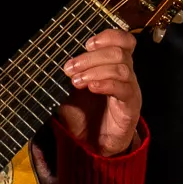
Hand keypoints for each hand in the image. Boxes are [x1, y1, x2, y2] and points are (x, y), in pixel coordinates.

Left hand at [55, 28, 142, 154]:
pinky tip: (91, 88)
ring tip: (76, 82)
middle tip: (69, 69)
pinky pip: (124, 89)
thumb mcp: (69, 91)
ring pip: (122, 68)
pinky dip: (105, 84)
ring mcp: (130, 90)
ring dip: (95, 71)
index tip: (86, 45)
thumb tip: (51, 62)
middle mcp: (126, 75)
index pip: (124, 41)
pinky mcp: (131, 107)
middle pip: (119, 52)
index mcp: (114, 66)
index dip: (109, 37)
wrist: (93, 146)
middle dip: (91, 57)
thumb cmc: (85, 116)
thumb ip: (68, 76)